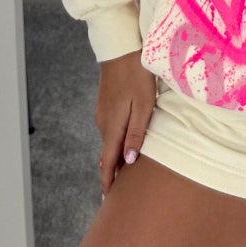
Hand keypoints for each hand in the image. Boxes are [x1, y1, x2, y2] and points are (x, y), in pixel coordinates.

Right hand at [94, 51, 157, 198]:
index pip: (107, 161)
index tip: (108, 199)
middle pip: (108, 153)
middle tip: (120, 192)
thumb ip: (136, 133)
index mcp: (112, 125)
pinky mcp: (105, 103)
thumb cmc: (137, 74)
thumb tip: (128, 161)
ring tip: (126, 172)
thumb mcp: (143, 104)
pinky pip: (110, 129)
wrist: (120, 46)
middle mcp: (103, 122)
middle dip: (113, 172)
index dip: (108, 182)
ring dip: (116, 156)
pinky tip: (125, 144)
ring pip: (109, 141)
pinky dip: (116, 141)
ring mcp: (102, 112)